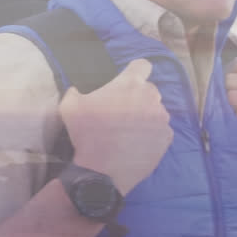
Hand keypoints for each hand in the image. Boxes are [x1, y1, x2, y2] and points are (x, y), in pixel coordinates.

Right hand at [60, 58, 171, 194]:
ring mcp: (161, 118)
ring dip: (146, 116)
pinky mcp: (167, 137)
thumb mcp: (69, 107)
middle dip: (137, 97)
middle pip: (149, 89)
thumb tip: (77, 90)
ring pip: (156, 110)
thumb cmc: (86, 135)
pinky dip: (152, 134)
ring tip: (130, 131)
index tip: (126, 82)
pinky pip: (161, 129)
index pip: (142, 65)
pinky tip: (137, 143)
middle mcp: (151, 97)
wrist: (102, 171)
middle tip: (122, 111)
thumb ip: (75, 92)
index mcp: (129, 85)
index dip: (134, 71)